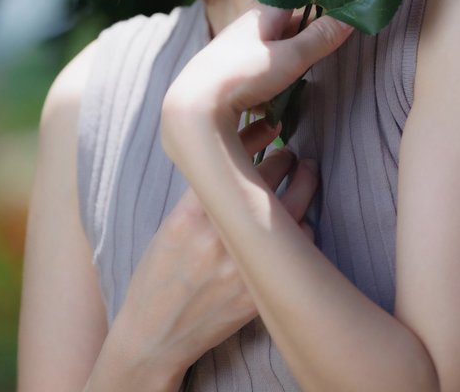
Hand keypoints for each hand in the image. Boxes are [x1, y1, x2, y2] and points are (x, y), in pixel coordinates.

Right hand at [111, 115, 318, 379]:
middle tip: (291, 153)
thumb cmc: (160, 271)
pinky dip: (304, 228)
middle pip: (271, 177)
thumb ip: (202, 189)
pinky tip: (299, 221)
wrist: (154, 334)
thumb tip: (235, 148)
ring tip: (305, 174)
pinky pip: (300, 246)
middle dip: (287, 157)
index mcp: (192, 212)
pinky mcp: (260, 291)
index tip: (270, 125)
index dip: (258, 134)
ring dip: (304, 184)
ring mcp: (243, 264)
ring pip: (294, 207)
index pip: (233, 155)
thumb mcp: (173, 222)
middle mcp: (219, 235)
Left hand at [160, 4, 354, 163]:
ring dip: (285, 69)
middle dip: (303, 36)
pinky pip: (253, 82)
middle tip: (325, 45)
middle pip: (283, 27)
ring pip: (268, 55)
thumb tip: (350, 15)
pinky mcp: (223, 81)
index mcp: (261, 16)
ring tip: (297, 86)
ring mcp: (232, 55)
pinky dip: (266, 95)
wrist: (192, 109)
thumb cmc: (241, 76)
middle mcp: (245, 30)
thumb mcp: (289, 58)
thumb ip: (320, 38)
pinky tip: (271, 120)